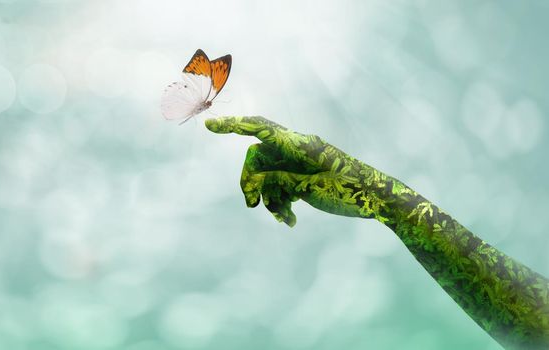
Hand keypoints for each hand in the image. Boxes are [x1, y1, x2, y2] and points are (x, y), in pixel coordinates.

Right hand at [206, 116, 388, 225]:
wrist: (378, 200)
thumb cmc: (350, 188)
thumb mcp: (310, 184)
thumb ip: (279, 179)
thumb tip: (253, 178)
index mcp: (297, 144)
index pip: (258, 128)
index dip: (232, 126)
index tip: (209, 126)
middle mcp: (295, 150)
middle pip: (257, 160)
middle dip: (251, 182)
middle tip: (252, 204)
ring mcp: (298, 166)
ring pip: (267, 179)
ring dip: (269, 198)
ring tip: (282, 217)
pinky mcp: (303, 180)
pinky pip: (280, 189)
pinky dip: (280, 204)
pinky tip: (289, 221)